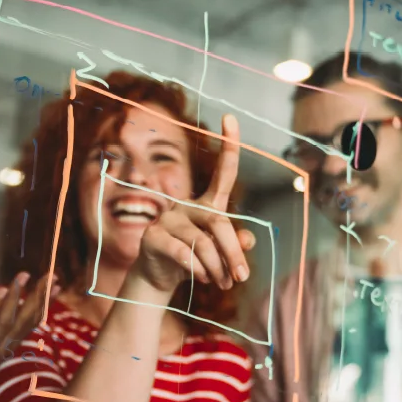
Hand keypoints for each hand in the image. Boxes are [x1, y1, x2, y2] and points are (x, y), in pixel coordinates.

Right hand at [132, 114, 255, 292]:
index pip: (222, 173)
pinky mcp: (153, 237)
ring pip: (202, 243)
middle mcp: (188, 206)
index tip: (230, 118)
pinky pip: (183, 253)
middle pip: (219, 223)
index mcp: (207, 204)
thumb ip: (235, 245)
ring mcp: (168, 220)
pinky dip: (198, 270)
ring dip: (217, 267)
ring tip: (223, 284)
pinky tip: (203, 279)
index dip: (228, 145)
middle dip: (233, 252)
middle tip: (242, 277)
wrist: (159, 278)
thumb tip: (248, 240)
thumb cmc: (194, 260)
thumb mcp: (219, 254)